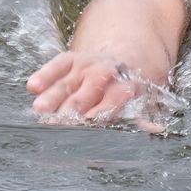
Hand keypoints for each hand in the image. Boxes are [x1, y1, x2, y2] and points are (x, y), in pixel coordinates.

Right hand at [27, 50, 170, 131]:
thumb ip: (142, 119)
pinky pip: (56, 66)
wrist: (121, 59)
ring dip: (53, 96)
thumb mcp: (139, 103)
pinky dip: (45, 75)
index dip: (99, 114)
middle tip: (58, 124)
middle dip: (72, 109)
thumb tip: (158, 131)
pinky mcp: (70, 59)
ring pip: (67, 83)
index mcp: (124, 88)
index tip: (87, 126)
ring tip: (40, 109)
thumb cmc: (126, 91)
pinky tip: (32, 86)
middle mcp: (104, 75)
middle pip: (85, 95)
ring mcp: (86, 66)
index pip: (110, 103)